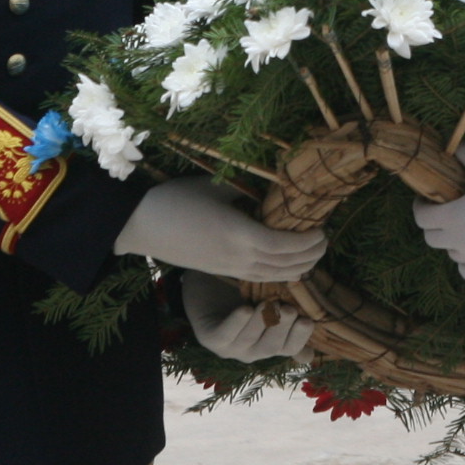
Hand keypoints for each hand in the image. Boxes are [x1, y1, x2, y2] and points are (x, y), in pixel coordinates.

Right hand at [112, 175, 328, 282]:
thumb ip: (246, 191)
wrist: (139, 224)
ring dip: (296, 269)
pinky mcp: (218, 271)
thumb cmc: (176, 198)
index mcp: (240, 234)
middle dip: (309, 257)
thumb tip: (273, 190)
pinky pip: (256, 278)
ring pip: (271, 277)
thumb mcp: (216, 186)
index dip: (308, 242)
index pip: (285, 246)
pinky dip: (276, 275)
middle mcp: (238, 257)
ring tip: (312, 256)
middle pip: (284, 266)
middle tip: (324, 242)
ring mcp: (227, 268)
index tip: (323, 229)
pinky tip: (284, 268)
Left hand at [182, 272, 315, 362]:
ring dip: (260, 325)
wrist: (208, 281)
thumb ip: (292, 313)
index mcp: (269, 343)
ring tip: (267, 305)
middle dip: (280, 330)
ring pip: (249, 343)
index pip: (290, 348)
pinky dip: (235, 324)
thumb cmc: (245, 290)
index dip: (299, 338)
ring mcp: (230, 348)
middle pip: (271, 347)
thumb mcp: (271, 298)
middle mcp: (251, 350)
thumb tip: (316, 331)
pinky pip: (224, 336)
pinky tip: (245, 310)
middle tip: (288, 310)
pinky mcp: (209, 338)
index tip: (307, 320)